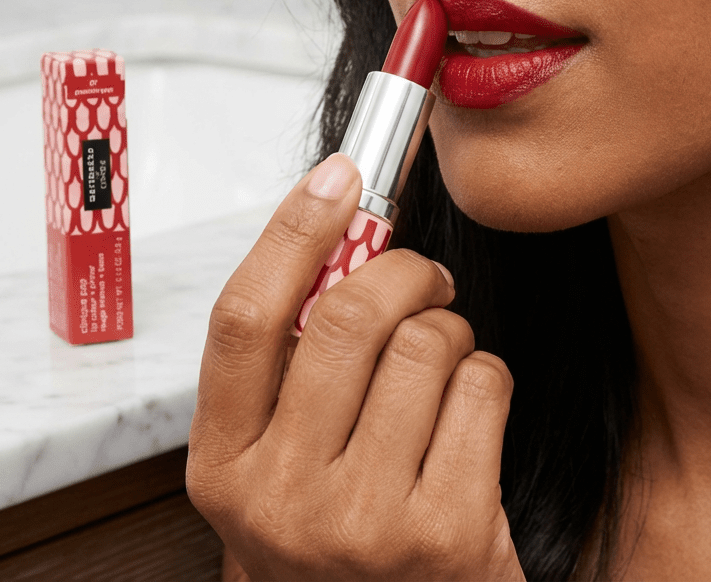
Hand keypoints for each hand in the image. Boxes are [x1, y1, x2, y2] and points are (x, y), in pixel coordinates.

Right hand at [188, 153, 524, 580]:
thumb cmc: (343, 525)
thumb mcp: (285, 456)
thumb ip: (294, 361)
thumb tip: (343, 230)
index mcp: (224, 466)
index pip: (244, 318)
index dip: (292, 231)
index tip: (338, 176)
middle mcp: (282, 500)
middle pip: (345, 316)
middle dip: (402, 269)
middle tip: (422, 276)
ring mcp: (365, 523)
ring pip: (426, 342)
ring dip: (448, 328)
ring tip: (442, 362)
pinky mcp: (449, 534)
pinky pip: (483, 384)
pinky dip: (485, 374)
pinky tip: (468, 412)